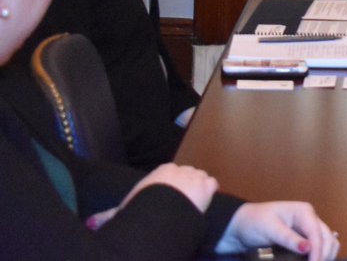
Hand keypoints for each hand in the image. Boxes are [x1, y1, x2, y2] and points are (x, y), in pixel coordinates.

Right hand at [88, 163, 217, 228]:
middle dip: (185, 188)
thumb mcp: (126, 209)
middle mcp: (180, 168)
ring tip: (190, 205)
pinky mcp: (208, 185)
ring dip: (197, 190)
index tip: (168, 200)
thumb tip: (90, 222)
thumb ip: (110, 214)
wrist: (164, 211)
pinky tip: (201, 203)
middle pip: (186, 176)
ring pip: (199, 179)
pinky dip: (208, 193)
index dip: (170, 189)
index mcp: (162, 170)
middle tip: (180, 205)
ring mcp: (196, 175)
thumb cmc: (142, 208)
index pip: (170, 175)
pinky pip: (211, 185)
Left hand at [215, 201, 339, 260]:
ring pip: (329, 242)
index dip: (318, 251)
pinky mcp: (305, 238)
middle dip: (324, 255)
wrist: (242, 225)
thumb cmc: (254, 222)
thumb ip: (288, 238)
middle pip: (328, 238)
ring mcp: (309, 228)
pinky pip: (320, 246)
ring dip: (326, 255)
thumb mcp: (269, 229)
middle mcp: (311, 219)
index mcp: (304, 211)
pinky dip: (321, 255)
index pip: (317, 233)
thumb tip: (307, 248)